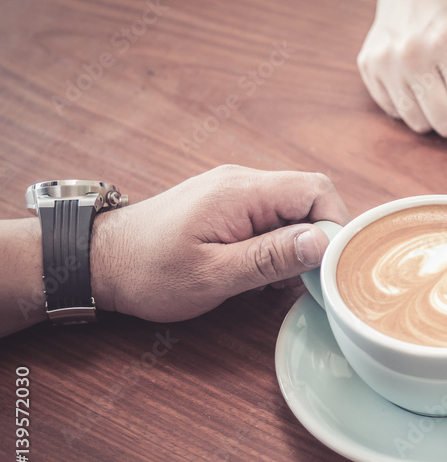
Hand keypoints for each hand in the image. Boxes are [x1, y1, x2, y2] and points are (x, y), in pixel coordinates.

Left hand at [90, 165, 348, 321]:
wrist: (98, 261)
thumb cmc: (149, 272)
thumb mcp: (214, 274)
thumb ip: (271, 257)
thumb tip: (322, 242)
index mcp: (242, 191)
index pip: (316, 191)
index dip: (334, 226)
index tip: (326, 266)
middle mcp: (242, 181)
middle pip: (309, 198)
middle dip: (315, 239)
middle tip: (300, 278)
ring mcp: (234, 190)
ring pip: (292, 209)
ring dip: (294, 245)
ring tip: (269, 280)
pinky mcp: (227, 204)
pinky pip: (271, 216)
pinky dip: (275, 244)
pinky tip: (255, 271)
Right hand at [357, 0, 446, 136]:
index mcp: (445, 43)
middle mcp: (411, 55)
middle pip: (446, 123)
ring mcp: (385, 64)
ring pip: (420, 125)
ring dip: (438, 118)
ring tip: (445, 93)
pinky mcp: (368, 70)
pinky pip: (397, 114)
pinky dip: (414, 109)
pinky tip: (421, 85)